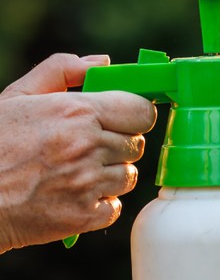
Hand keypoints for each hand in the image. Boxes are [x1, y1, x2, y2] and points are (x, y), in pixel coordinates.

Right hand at [0, 53, 156, 251]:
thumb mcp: (17, 96)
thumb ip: (61, 71)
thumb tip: (104, 63)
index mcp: (77, 112)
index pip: (142, 112)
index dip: (136, 115)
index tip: (124, 119)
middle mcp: (88, 147)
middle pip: (136, 145)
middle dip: (118, 144)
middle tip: (87, 147)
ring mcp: (88, 183)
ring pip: (128, 176)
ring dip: (109, 174)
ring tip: (74, 171)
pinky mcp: (83, 216)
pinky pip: (113, 207)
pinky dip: (98, 203)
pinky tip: (70, 194)